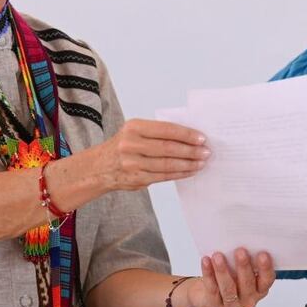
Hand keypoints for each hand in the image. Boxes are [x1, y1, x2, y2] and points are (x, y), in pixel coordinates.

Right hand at [88, 119, 208, 191]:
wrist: (99, 167)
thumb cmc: (123, 146)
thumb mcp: (135, 132)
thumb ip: (157, 133)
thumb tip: (189, 137)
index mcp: (134, 127)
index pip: (166, 130)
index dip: (186, 134)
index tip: (202, 138)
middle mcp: (131, 145)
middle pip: (168, 148)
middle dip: (191, 150)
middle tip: (206, 152)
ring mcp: (133, 164)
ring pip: (168, 164)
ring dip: (188, 164)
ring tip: (201, 162)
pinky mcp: (137, 179)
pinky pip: (164, 176)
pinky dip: (180, 174)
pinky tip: (190, 171)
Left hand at [185, 248, 274, 306]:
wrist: (203, 295)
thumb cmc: (226, 277)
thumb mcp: (238, 268)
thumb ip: (244, 259)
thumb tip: (244, 238)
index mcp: (259, 289)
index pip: (267, 280)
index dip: (266, 268)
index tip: (263, 254)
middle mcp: (249, 300)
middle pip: (248, 284)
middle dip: (244, 266)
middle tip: (240, 251)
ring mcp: (232, 306)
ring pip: (229, 288)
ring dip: (223, 270)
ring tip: (218, 256)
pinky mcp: (215, 306)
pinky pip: (212, 289)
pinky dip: (208, 273)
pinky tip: (206, 261)